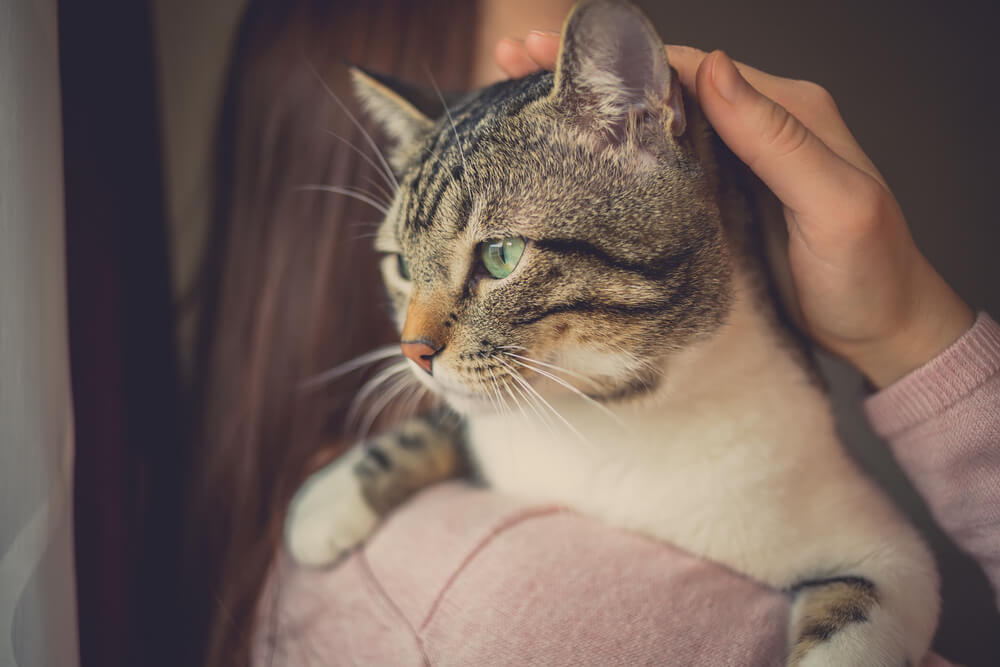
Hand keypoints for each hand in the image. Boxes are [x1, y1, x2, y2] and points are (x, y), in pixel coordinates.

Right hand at [496, 34, 973, 387]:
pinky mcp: (716, 203)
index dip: (619, 57)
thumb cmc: (870, 272)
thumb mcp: (836, 203)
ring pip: (648, 127)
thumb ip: (777, 136)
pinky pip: (655, 170)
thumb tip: (713, 66)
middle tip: (516, 59)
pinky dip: (609, 157)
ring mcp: (731, 167)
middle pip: (655, 89)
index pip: (688, 69)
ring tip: (520, 97)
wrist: (881, 329)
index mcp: (783, 111)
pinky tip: (569, 156)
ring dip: (586, 112)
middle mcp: (752, 129)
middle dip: (583, 73)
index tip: (559, 48)